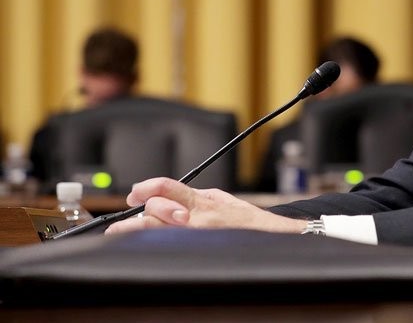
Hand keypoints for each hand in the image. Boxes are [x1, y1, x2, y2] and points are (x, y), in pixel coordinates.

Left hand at [104, 177, 306, 234]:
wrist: (271, 237)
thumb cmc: (248, 221)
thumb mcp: (222, 199)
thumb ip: (197, 197)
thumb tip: (172, 196)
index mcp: (201, 201)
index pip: (166, 187)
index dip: (145, 188)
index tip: (134, 194)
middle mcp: (197, 217)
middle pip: (155, 211)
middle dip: (134, 218)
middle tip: (117, 226)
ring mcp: (196, 236)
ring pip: (158, 230)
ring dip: (138, 232)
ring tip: (122, 236)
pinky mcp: (199, 250)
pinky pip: (170, 248)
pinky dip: (155, 247)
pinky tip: (143, 251)